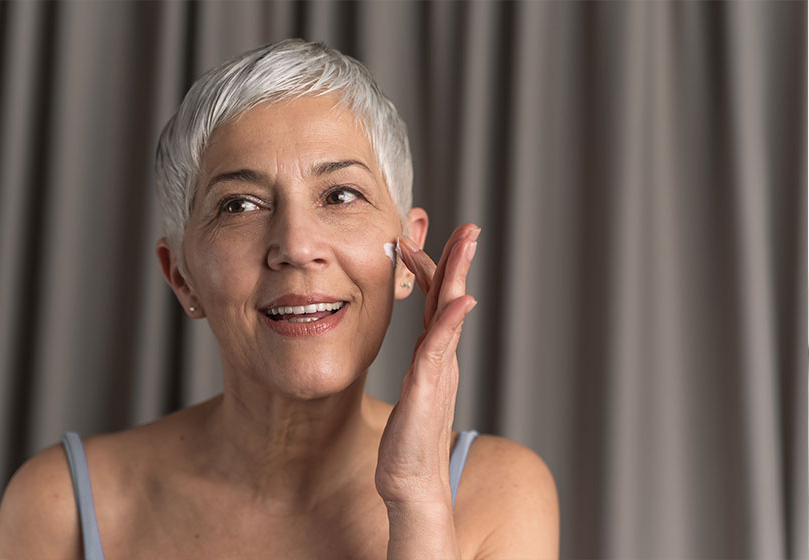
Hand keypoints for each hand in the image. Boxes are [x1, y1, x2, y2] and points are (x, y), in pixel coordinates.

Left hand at [375, 223, 479, 506]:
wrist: (411, 483)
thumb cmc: (407, 442)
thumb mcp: (414, 392)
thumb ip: (423, 365)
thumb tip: (426, 346)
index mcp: (433, 356)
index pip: (436, 302)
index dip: (434, 269)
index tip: (425, 238)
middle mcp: (440, 358)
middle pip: (449, 299)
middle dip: (458, 260)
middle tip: (468, 228)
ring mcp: (437, 371)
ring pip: (448, 314)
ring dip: (457, 276)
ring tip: (466, 244)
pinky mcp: (429, 389)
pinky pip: (439, 348)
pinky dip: (450, 322)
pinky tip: (458, 299)